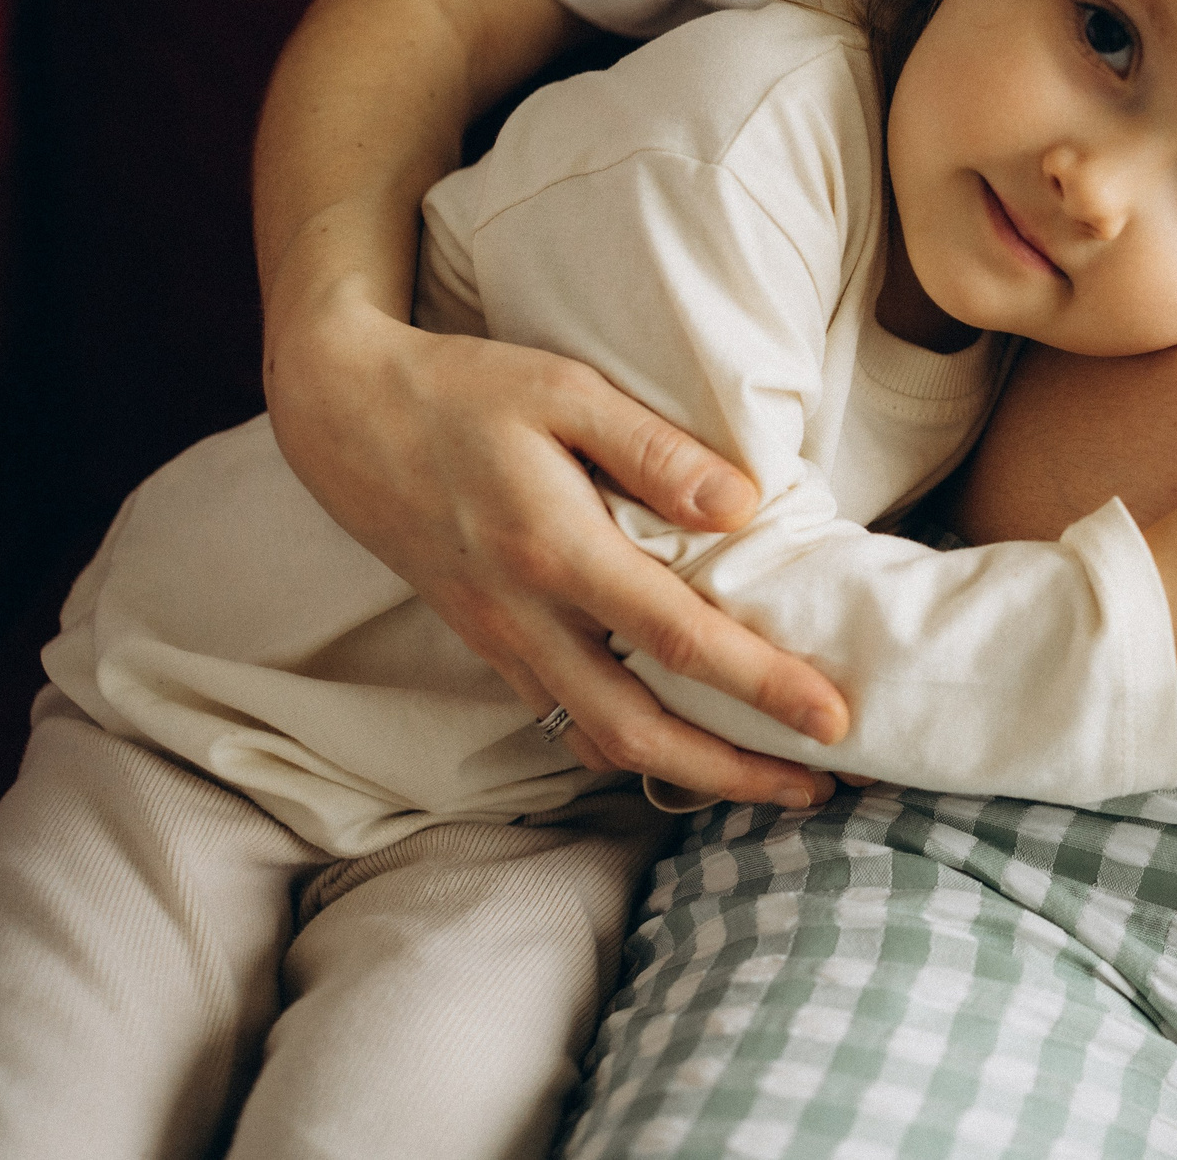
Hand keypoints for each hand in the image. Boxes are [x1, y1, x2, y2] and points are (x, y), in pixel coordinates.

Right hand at [264, 296, 851, 807]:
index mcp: (554, 550)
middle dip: (736, 772)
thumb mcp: (565, 390)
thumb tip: (745, 506)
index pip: (678, 640)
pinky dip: (628, 751)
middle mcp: (525, 616)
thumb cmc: (463, 390)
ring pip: (599, 741)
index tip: (832, 717)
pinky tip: (683, 749)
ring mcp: (501, 642)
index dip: (762, 687)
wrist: (343, 416)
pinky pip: (565, 721)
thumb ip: (656, 451)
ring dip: (688, 775)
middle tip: (820, 786)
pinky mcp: (488, 647)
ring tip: (769, 781)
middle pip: (641, 731)